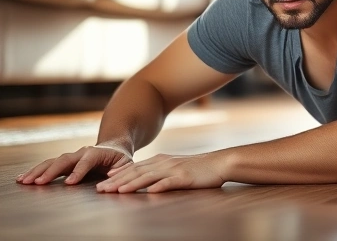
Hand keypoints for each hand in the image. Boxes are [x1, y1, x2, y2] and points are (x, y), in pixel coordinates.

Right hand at [17, 143, 132, 185]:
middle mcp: (81, 152)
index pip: (86, 161)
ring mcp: (71, 156)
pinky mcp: (64, 162)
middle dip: (51, 171)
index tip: (70, 183)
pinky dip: (36, 171)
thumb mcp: (126, 164)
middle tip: (39, 182)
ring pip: (53, 161)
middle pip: (64, 160)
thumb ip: (121, 171)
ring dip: (39, 171)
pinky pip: (48, 165)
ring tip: (26, 181)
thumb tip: (110, 178)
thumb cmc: (120, 159)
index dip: (78, 171)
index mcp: (97, 153)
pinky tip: (24, 178)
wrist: (114, 147)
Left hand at [96, 152, 226, 192]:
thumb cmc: (198, 168)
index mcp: (161, 160)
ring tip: (118, 190)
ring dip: (132, 184)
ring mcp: (174, 169)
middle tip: (101, 189)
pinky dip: (159, 186)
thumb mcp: (175, 166)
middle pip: (136, 172)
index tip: (103, 181)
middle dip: (117, 181)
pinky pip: (170, 182)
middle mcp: (164, 163)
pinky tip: (150, 191)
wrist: (220, 163)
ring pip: (149, 177)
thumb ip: (159, 171)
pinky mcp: (185, 177)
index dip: (118, 174)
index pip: (135, 168)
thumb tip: (143, 181)